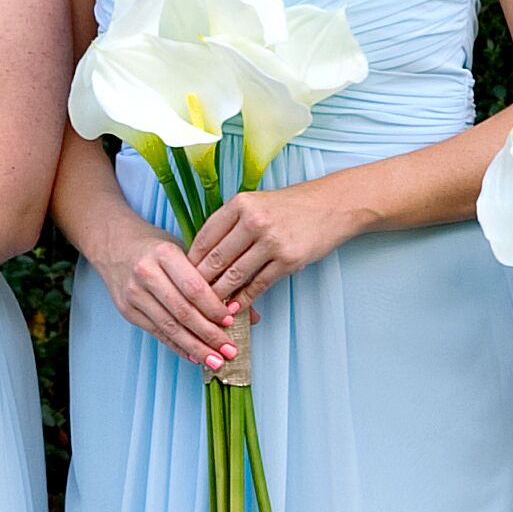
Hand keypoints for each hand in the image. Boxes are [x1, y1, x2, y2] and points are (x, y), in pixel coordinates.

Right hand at [99, 217, 248, 377]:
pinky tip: (194, 356)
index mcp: (164, 254)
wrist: (114, 245)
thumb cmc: (157, 248)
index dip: (213, 308)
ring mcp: (133, 294)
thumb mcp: (185, 252)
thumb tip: (249, 314)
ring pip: (169, 326)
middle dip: (208, 334)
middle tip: (229, 350)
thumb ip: (214, 280)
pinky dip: (178, 346)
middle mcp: (145, 273)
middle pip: (182, 311)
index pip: (193, 287)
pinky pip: (157, 333)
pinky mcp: (127, 310)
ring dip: (195, 347)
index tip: (231, 322)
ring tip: (215, 361)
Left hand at [190, 174, 365, 311]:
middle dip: (200, 282)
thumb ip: (229, 225)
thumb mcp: (255, 204)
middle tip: (187, 299)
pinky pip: (258, 284)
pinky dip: (243, 299)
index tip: (180, 277)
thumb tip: (201, 256)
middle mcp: (254, 221)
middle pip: (216, 258)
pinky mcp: (289, 260)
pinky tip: (233, 307)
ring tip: (207, 307)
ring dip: (219, 295)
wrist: (331, 206)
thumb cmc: (288, 207)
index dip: (190, 261)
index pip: (205, 237)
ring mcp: (272, 241)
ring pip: (235, 275)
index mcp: (240, 204)